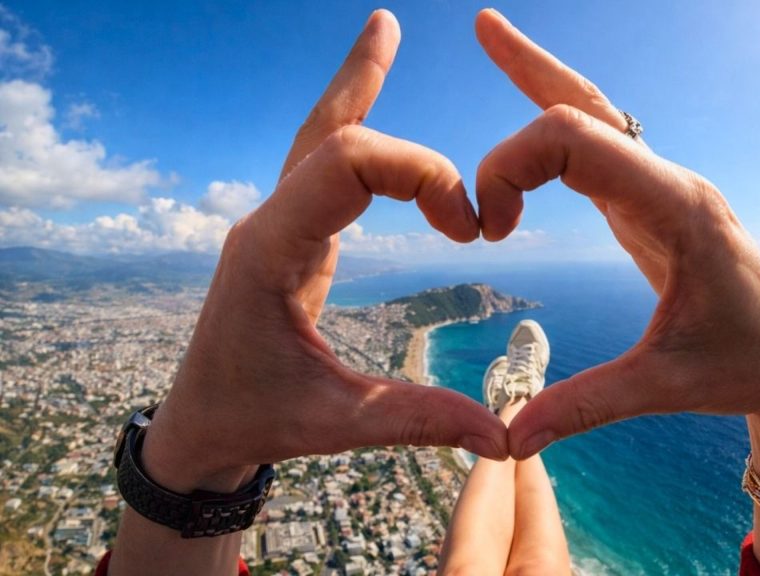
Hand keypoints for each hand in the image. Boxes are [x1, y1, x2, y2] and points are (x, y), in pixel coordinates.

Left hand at [142, 10, 506, 495]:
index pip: (347, 166)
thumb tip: (502, 435)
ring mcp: (275, 226)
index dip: (422, 175)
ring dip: (354, 89)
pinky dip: (353, 132)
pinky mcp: (288, 237)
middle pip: (323, 131)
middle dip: (364, 81)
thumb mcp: (335, 423)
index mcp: (272, 252)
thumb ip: (418, 419)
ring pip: (317, 139)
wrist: (197, 426)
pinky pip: (323, 170)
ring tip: (381, 33)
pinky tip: (371, 112)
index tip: (468, 229)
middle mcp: (268, 224)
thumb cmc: (253, 419)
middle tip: (389, 27)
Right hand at [474, 9, 759, 461]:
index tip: (488, 230)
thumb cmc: (747, 367)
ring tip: (495, 33)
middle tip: (481, 27)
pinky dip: (558, 128)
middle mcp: (671, 182)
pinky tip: (534, 116)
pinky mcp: (653, 207)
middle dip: (529, 71)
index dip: (513, 166)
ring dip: (543, 79)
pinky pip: (598, 151)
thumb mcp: (666, 387)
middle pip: (589, 105)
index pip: (579, 141)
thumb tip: (509, 437)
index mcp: (678, 207)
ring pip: (594, 117)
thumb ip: (587, 405)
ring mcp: (663, 189)